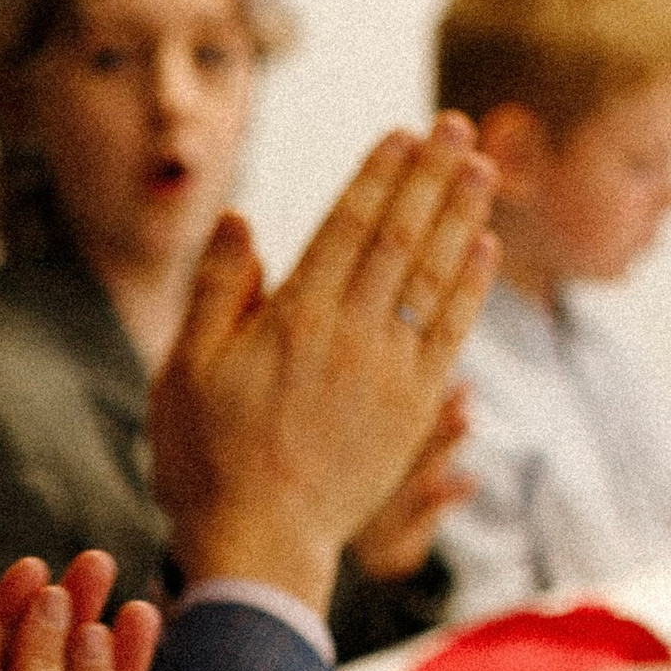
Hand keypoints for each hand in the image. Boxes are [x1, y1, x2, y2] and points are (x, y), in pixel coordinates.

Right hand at [152, 122, 495, 618]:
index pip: (349, 225)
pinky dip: (470, 285)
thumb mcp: (186, 371)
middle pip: (402, 236)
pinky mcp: (412, 410)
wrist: (260, 546)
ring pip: (435, 275)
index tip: (404, 133)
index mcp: (295, 317)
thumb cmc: (208, 461)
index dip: (380, 174)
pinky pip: (451, 332)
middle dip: (432, 174)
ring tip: (481, 167)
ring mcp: (389, 372)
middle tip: (458, 124)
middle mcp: (351, 334)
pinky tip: (485, 247)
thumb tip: (243, 219)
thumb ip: (218, 291)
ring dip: (461, 215)